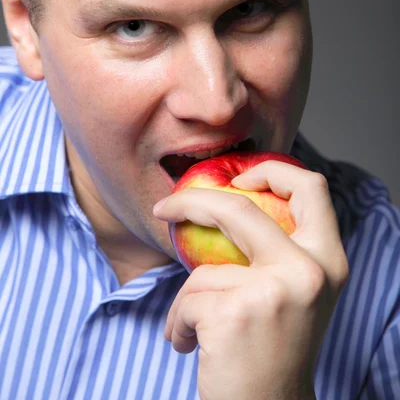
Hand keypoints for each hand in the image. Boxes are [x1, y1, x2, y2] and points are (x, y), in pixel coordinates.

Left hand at [153, 160, 348, 399]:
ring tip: (197, 331)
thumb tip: (231, 199)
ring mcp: (273, 291)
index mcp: (328, 260)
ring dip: (188, 302)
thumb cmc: (275, 350)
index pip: (311, 188)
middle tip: (163, 207)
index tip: (240, 178)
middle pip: (239, 207)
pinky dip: (180, 324)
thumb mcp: (295, 292)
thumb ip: (279, 250)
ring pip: (203, 270)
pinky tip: (193, 347)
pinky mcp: (235, 313)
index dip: (273, 170)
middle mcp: (309, 271)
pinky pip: (187, 301)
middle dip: (190, 201)